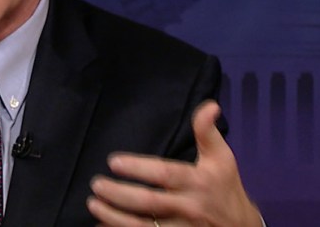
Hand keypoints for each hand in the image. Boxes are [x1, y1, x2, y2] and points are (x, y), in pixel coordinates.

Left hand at [87, 100, 261, 225]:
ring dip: (114, 217)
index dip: (138, 168)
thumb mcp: (222, 158)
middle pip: (149, 202)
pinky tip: (104, 225)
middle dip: (119, 194)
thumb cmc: (226, 188)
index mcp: (198, 182)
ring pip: (143, 226)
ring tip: (93, 204)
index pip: (165, 174)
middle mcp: (189, 207)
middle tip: (96, 184)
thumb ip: (207, 132)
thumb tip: (210, 105)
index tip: (113, 161)